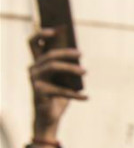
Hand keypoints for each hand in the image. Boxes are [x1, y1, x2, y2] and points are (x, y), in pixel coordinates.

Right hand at [28, 28, 86, 143]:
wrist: (49, 119)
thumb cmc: (58, 97)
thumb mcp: (64, 80)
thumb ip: (67, 67)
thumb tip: (78, 53)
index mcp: (37, 63)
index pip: (33, 43)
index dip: (41, 33)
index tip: (55, 29)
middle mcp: (33, 69)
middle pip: (49, 54)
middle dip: (65, 52)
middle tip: (80, 53)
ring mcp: (35, 80)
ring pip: (53, 66)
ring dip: (70, 68)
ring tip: (85, 71)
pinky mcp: (39, 92)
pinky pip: (60, 90)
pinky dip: (75, 95)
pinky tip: (86, 97)